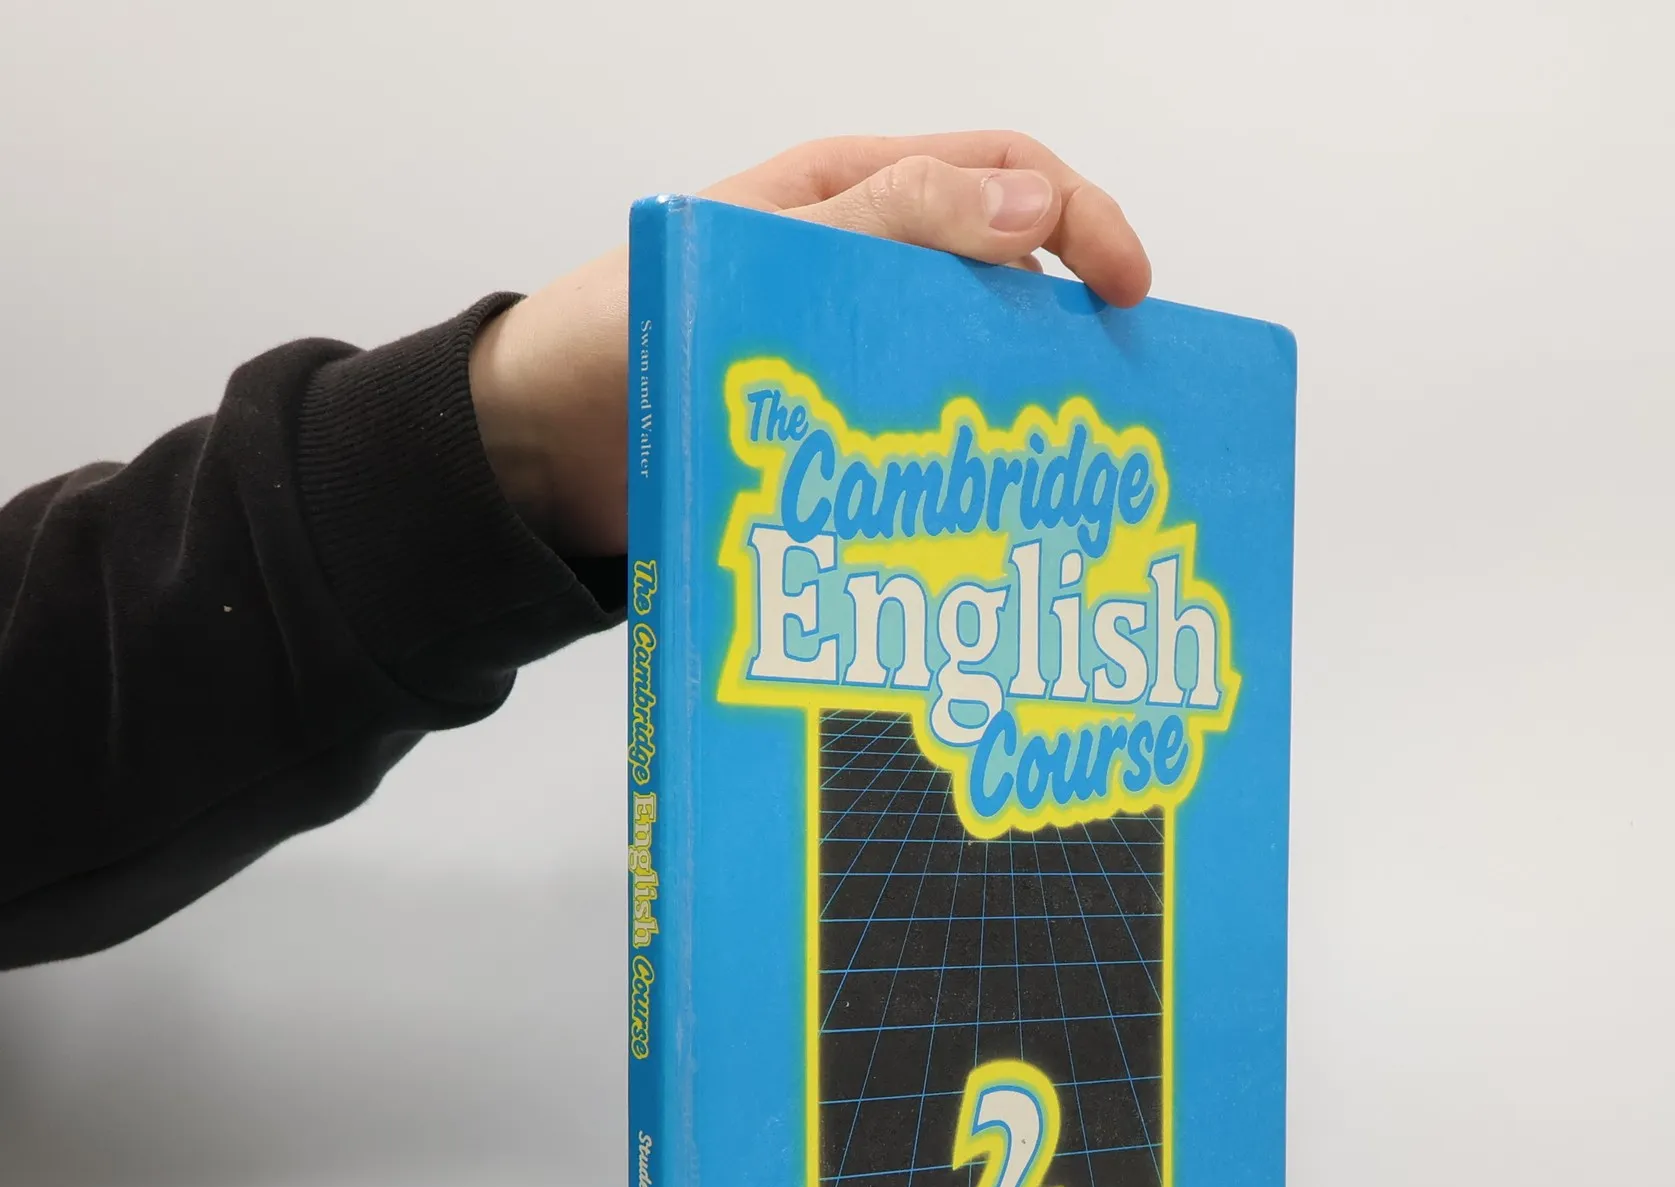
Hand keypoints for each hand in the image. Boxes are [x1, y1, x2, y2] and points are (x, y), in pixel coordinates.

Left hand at [469, 132, 1151, 557]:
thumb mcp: (752, 256)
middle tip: (1117, 395)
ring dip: (1026, 408)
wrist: (536, 457)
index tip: (1130, 289)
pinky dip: (972, 476)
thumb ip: (884, 221)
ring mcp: (854, 363)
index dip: (1080, 216)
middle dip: (1075, 322)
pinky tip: (996, 517)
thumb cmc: (612, 334)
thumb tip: (1029, 205)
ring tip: (1066, 467)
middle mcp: (863, 276)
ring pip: (973, 368)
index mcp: (848, 200)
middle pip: (1005, 276)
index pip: (998, 173)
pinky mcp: (841, 448)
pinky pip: (928, 450)